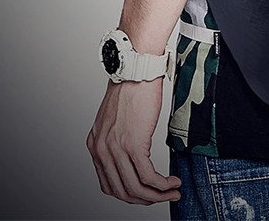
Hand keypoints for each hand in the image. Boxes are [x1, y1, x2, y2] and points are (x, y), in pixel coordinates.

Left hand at [86, 77, 181, 205]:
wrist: (137, 69)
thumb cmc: (131, 86)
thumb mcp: (116, 118)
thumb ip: (117, 138)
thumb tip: (132, 155)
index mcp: (96, 145)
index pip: (108, 184)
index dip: (129, 194)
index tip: (146, 193)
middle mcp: (102, 150)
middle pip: (122, 191)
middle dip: (144, 200)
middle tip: (161, 197)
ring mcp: (116, 149)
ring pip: (135, 189)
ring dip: (156, 196)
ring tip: (172, 192)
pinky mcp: (134, 144)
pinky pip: (148, 177)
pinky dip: (162, 185)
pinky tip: (172, 183)